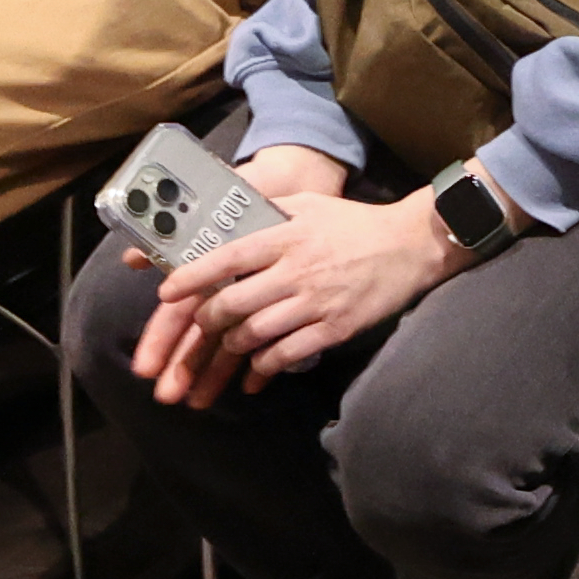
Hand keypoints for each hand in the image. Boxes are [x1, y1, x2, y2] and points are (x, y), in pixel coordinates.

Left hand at [134, 185, 458, 403]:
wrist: (410, 245)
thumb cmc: (354, 222)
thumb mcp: (309, 204)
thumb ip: (269, 212)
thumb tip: (226, 220)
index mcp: (287, 236)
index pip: (229, 257)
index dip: (193, 276)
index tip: (168, 291)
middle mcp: (297, 270)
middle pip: (234, 304)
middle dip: (207, 322)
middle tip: (200, 326)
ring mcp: (316, 302)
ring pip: (256, 334)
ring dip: (232, 347)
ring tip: (227, 348)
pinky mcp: (335, 328)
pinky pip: (287, 354)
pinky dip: (264, 368)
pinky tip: (254, 374)